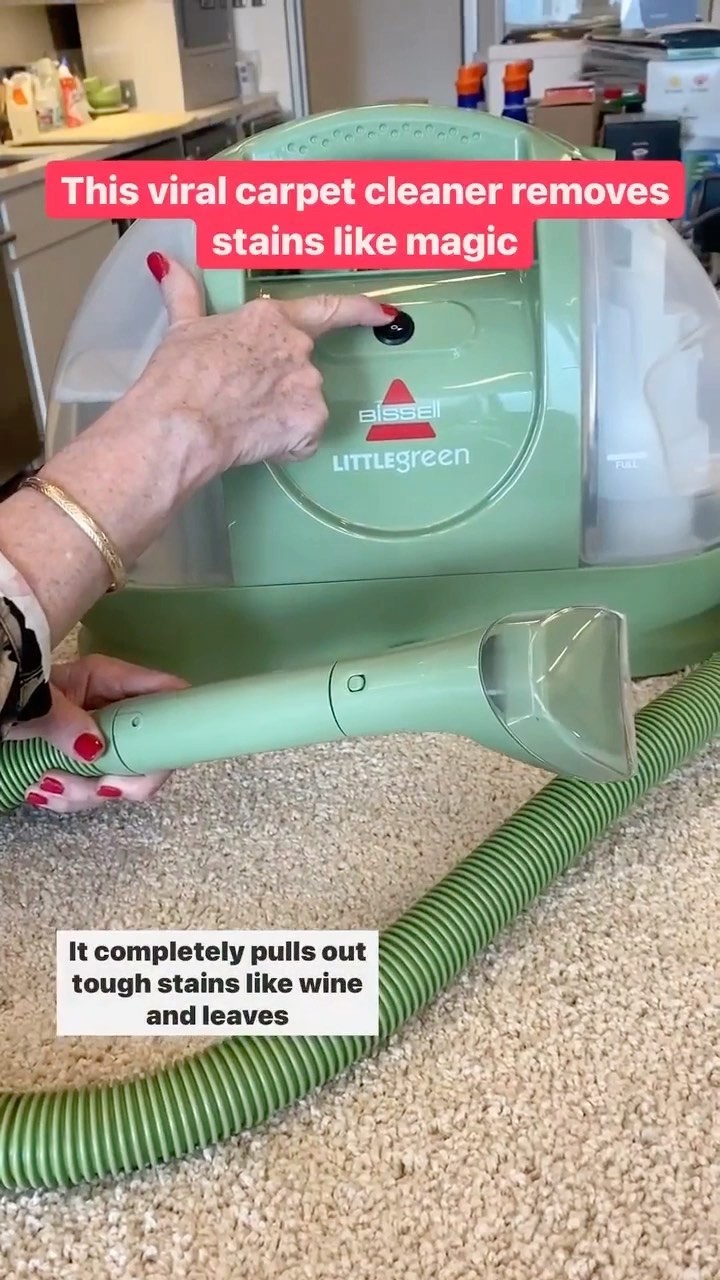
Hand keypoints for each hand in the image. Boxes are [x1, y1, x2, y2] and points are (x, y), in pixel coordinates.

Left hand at [7, 655, 187, 813]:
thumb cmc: (14, 688)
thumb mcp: (38, 702)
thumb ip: (67, 723)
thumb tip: (97, 751)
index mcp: (111, 679)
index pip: (169, 693)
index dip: (175, 726)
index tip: (150, 764)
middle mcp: (115, 708)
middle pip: (152, 750)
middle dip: (124, 779)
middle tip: (96, 789)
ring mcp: (102, 735)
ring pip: (122, 777)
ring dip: (84, 793)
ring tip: (42, 786)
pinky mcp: (86, 759)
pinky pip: (94, 788)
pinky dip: (69, 798)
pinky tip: (39, 792)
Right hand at [139, 251, 393, 472]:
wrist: (181, 425)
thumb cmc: (178, 377)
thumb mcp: (181, 328)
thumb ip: (184, 293)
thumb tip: (166, 264)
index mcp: (272, 319)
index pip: (328, 309)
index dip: (360, 311)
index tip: (384, 315)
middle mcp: (299, 349)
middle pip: (303, 369)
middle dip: (279, 386)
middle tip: (241, 399)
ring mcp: (309, 386)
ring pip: (304, 404)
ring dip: (281, 415)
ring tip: (241, 421)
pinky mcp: (310, 423)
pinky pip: (304, 437)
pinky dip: (285, 443)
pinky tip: (255, 440)